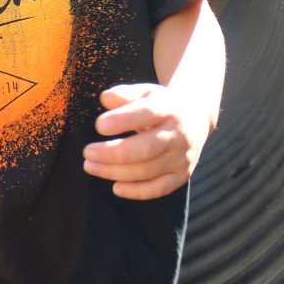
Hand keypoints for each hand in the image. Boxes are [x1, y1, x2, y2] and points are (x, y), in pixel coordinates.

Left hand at [82, 83, 212, 200]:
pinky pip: (159, 189)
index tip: (98, 126)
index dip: (122, 121)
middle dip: (112, 153)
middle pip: (145, 149)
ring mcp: (182, 157)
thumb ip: (124, 94)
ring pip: (147, 171)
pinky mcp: (181, 175)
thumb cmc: (162, 104)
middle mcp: (178, 135)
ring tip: (90, 166)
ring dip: (115, 172)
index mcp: (169, 109)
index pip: (146, 114)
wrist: (196, 118)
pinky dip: (137, 192)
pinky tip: (115, 187)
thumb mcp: (146, 91)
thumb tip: (105, 99)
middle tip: (87, 152)